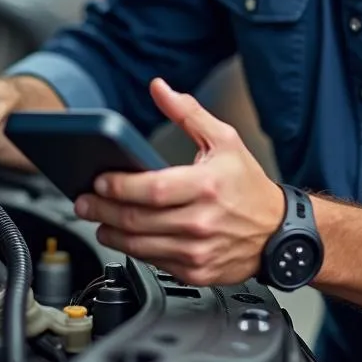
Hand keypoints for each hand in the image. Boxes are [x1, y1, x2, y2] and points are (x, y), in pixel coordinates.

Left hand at [73, 78, 283, 286]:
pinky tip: (124, 236)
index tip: (98, 180)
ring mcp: (197, 251)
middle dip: (102, 209)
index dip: (119, 186)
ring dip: (110, 232)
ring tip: (97, 218)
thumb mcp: (224, 140)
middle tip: (83, 201)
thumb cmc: (249, 185)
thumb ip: (188, 113)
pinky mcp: (195, 272)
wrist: (278, 232)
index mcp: (206, 186)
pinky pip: (153, 262)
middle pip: (137, 219)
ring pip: (139, 245)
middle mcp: (201, 222)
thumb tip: (160, 88)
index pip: (151, 189)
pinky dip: (133, 249)